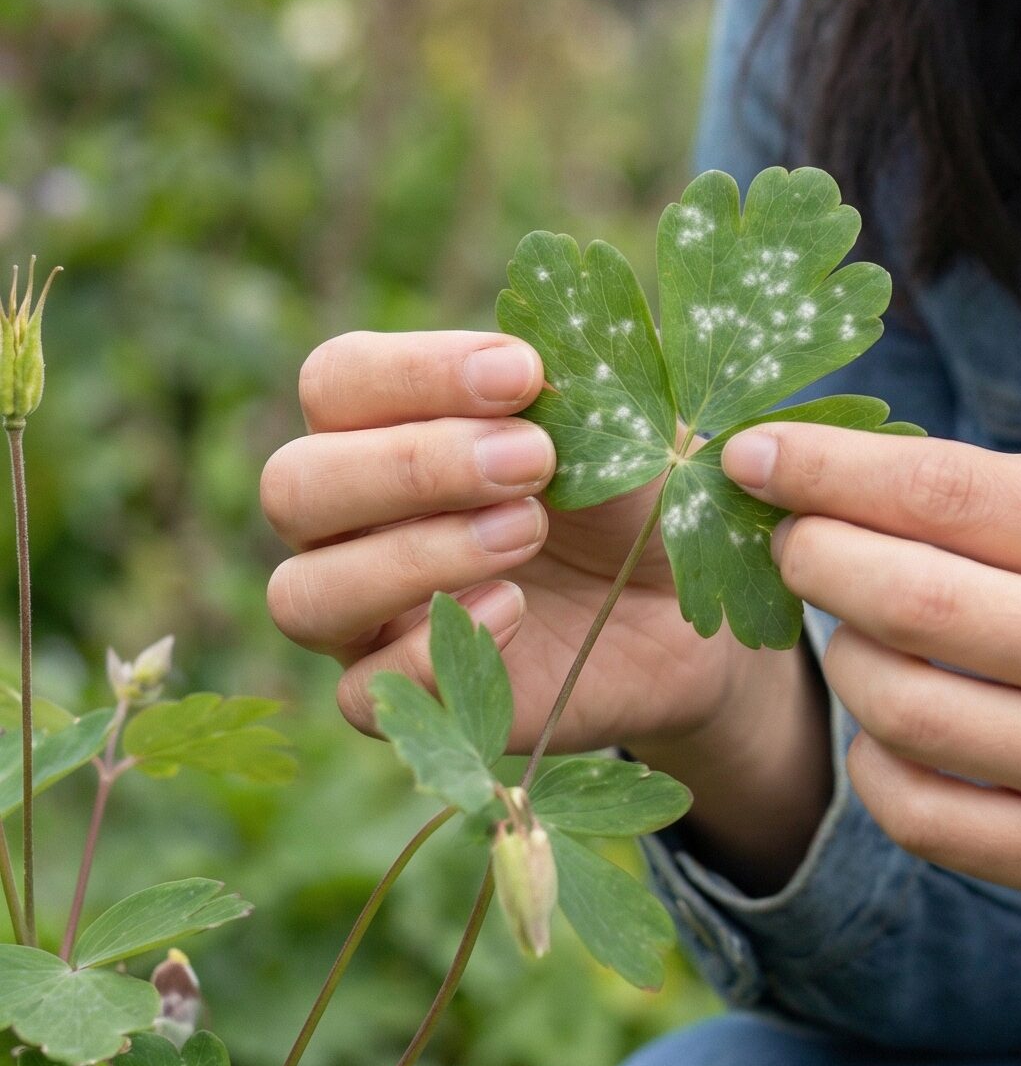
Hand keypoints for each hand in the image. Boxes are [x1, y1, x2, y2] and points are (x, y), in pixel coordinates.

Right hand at [265, 329, 774, 754]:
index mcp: (383, 425)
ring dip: (416, 555)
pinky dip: (431, 650)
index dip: (416, 372)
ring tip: (529, 529)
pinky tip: (516, 607)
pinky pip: (360, 693)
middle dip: (413, 465)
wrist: (682, 591)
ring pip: (303, 593)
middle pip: (293, 484)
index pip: (337, 380)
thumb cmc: (630, 480)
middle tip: (534, 458)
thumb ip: (563, 378)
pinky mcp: (407, 700)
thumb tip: (529, 364)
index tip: (521, 374)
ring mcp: (365, 617)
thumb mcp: (613, 416)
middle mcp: (350, 521)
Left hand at [720, 419, 1020, 959]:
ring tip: (855, 627)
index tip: (752, 454)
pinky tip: (886, 719)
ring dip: (842, 656)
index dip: (832, 470)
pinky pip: (914, 810)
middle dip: (816, 558)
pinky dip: (870, 754)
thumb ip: (987, 493)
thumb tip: (818, 467)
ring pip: (900, 708)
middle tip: (788, 543)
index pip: (952, 491)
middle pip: (914, 601)